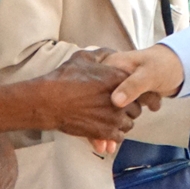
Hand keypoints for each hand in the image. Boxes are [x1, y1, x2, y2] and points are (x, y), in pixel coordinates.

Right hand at [31, 50, 146, 144]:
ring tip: (110, 119)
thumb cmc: (64, 78)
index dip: (135, 91)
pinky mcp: (105, 132)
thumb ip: (102, 54)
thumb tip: (111, 52)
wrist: (49, 101)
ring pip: (129, 123)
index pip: (139, 87)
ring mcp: (114, 116)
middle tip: (117, 107)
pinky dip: (114, 135)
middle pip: (137, 107)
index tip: (130, 94)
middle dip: (129, 108)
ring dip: (122, 122)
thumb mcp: (83, 57)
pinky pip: (119, 136)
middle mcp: (121, 98)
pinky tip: (105, 128)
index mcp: (119, 78)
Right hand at [107, 44, 185, 107]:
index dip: (107, 98)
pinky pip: (127, 109)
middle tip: (145, 94)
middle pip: (107, 100)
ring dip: (138, 106)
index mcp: (110, 64)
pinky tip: (153, 101)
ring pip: (118, 107)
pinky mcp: (128, 95)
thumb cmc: (164, 65)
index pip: (98, 85)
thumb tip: (115, 102)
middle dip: (129, 103)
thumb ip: (132, 86)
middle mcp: (110, 75)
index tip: (125, 100)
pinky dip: (142, 108)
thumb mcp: (148, 74)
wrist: (181, 67)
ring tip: (152, 94)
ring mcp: (119, 86)